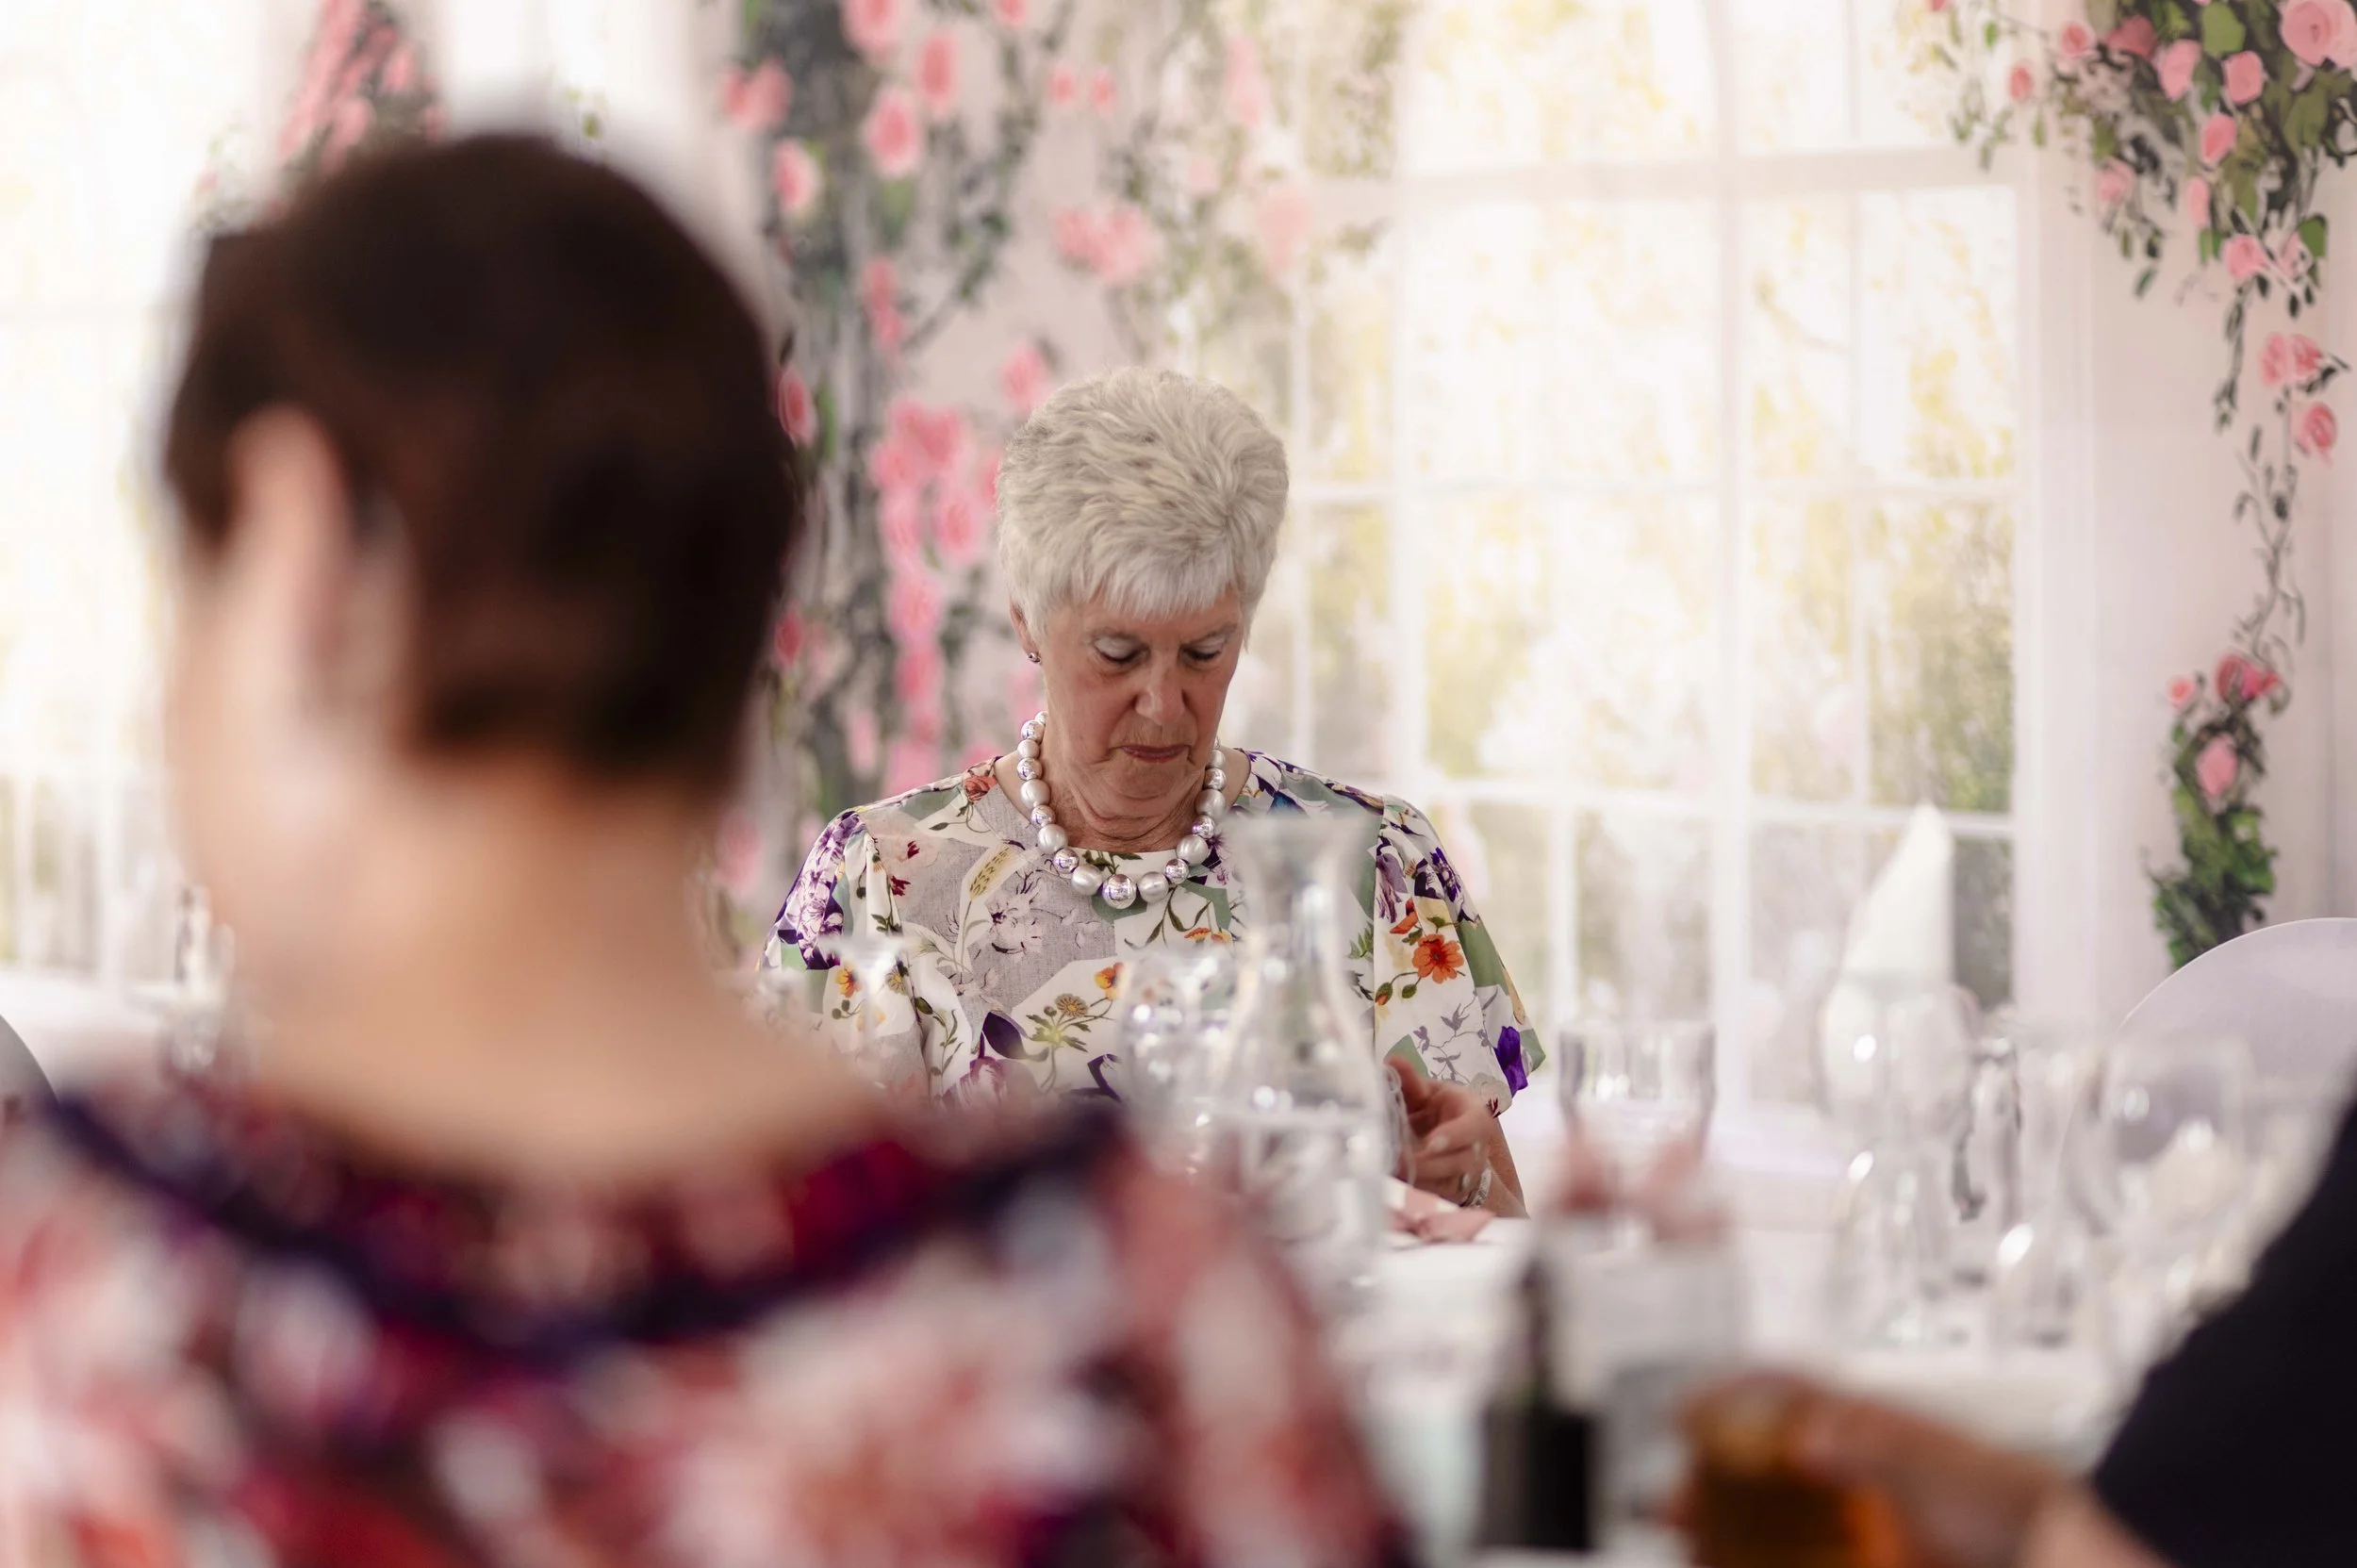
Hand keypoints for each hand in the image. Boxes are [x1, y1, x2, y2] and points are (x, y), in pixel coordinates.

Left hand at [1388, 1058, 1519, 1211]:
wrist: (1448, 1138)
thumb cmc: (1438, 1109)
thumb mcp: (1427, 1092)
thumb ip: (1410, 1081)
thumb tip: (1392, 1062)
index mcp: (1476, 1116)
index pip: (1474, 1127)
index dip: (1454, 1136)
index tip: (1430, 1143)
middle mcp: (1476, 1148)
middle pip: (1460, 1161)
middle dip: (1428, 1164)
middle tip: (1397, 1160)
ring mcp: (1467, 1174)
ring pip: (1447, 1184)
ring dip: (1419, 1180)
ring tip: (1390, 1171)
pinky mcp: (1453, 1193)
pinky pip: (1436, 1197)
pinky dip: (1415, 1191)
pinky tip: (1393, 1183)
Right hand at [1678, 1374, 2072, 1567]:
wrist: (2055, 1561)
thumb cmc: (2011, 1505)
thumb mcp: (1938, 1469)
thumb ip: (1873, 1450)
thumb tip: (1805, 1437)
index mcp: (1865, 1430)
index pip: (1785, 1393)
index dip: (1731, 1395)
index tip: (1684, 1412)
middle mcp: (1853, 1472)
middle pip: (1764, 1466)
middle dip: (1712, 1482)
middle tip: (1671, 1505)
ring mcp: (1859, 1524)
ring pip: (1778, 1523)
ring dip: (1730, 1533)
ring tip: (1691, 1547)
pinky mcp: (1868, 1557)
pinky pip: (1801, 1556)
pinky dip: (1766, 1561)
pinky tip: (1733, 1566)